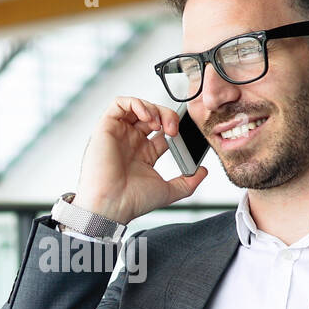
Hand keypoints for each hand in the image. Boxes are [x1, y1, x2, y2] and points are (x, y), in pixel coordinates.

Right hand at [73, 96, 209, 224]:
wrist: (112, 205)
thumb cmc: (132, 201)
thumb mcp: (168, 191)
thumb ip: (188, 182)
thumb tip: (203, 172)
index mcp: (144, 154)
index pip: (162, 131)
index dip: (175, 126)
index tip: (184, 133)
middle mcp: (131, 142)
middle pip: (152, 116)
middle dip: (167, 116)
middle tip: (173, 129)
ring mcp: (119, 134)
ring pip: (137, 106)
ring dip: (153, 108)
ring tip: (159, 123)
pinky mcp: (106, 128)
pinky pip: (119, 103)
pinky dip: (136, 103)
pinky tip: (147, 116)